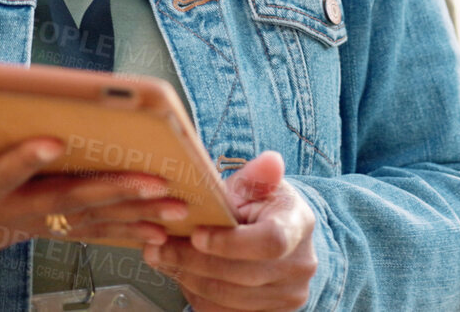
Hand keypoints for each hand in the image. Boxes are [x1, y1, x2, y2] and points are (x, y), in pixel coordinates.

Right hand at [0, 129, 188, 289]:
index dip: (22, 160)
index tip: (51, 142)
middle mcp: (7, 211)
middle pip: (64, 201)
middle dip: (111, 191)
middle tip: (153, 181)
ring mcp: (28, 223)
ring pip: (88, 219)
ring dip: (134, 213)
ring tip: (175, 206)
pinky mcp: (39, 229)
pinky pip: (90, 231)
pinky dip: (127, 229)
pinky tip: (162, 229)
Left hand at [144, 151, 316, 311]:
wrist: (283, 239)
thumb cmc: (264, 208)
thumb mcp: (258, 186)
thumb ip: (256, 176)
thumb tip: (270, 161)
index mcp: (298, 226)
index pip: (270, 241)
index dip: (230, 243)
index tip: (196, 235)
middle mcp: (300, 266)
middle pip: (244, 275)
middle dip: (194, 262)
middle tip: (160, 249)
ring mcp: (288, 296)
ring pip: (230, 299)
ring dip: (190, 280)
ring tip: (164, 260)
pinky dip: (199, 296)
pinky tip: (183, 275)